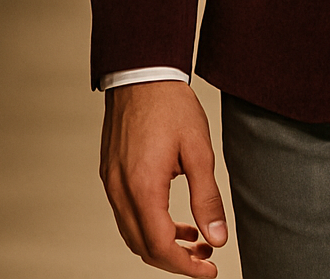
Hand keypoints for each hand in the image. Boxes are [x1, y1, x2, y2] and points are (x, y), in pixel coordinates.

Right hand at [100, 81, 227, 275]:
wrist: (142, 72)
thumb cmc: (171, 105)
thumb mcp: (199, 150)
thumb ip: (207, 197)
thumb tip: (218, 239)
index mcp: (143, 187)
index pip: (160, 246)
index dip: (186, 266)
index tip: (210, 269)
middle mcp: (120, 190)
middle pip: (143, 247)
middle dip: (175, 260)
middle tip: (205, 258)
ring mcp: (111, 183)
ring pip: (132, 233)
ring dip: (161, 244)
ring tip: (194, 239)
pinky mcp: (110, 173)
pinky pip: (126, 213)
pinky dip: (149, 225)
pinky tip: (173, 217)